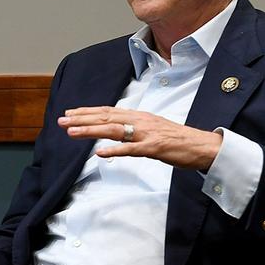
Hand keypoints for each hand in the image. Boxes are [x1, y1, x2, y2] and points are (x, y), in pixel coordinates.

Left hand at [58, 106, 222, 170]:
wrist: (202, 146)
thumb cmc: (177, 140)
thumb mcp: (152, 129)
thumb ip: (133, 128)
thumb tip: (115, 130)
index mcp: (139, 116)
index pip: (108, 111)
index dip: (87, 112)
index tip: (69, 113)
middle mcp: (140, 121)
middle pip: (106, 117)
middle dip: (81, 119)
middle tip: (61, 121)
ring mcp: (147, 134)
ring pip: (114, 130)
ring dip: (91, 131)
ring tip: (72, 133)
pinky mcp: (154, 148)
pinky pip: (131, 149)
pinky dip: (114, 150)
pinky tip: (99, 153)